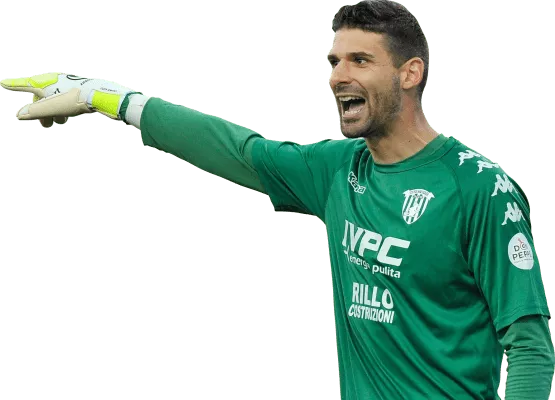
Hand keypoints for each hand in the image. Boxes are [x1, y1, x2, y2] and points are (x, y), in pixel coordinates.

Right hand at [0, 72, 135, 127]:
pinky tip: (65, 120)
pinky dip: (61, 111)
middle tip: (41, 124)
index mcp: (45, 84)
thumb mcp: (53, 108)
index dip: (12, 85)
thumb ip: (36, 112)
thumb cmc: (75, 100)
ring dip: (50, 114)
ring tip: (53, 125)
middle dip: (38, 110)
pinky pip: (63, 101)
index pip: (24, 84)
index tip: (1, 83)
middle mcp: (54, 82)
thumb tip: (19, 116)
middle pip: (40, 96)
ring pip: (52, 100)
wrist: (99, 95)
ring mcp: (66, 86)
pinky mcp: (76, 90)